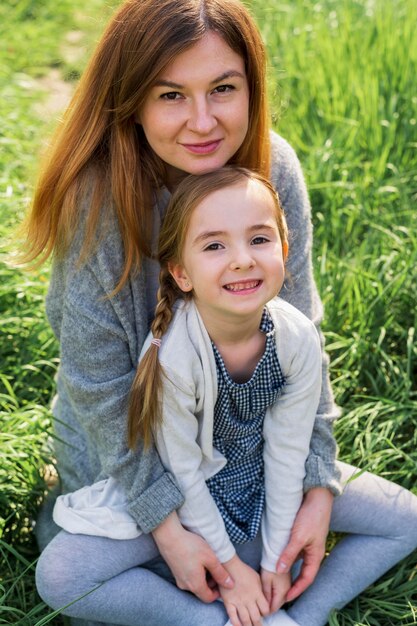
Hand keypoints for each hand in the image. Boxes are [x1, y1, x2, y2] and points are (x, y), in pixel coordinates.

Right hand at [152, 512, 233, 601]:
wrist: (169, 536)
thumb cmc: (191, 546)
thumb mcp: (210, 558)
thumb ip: (221, 573)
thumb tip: (230, 585)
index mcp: (195, 585)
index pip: (208, 598)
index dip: (217, 592)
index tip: (222, 580)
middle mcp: (185, 585)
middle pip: (201, 591)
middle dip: (211, 583)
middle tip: (216, 569)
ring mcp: (178, 578)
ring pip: (194, 583)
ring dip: (203, 577)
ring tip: (207, 562)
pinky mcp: (175, 571)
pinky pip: (188, 577)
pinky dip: (195, 572)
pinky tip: (197, 559)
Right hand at [220, 555, 268, 625]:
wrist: (229, 566)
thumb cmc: (243, 570)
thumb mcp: (257, 577)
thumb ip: (261, 589)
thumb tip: (264, 598)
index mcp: (257, 593)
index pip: (265, 610)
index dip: (265, 614)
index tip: (264, 614)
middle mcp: (249, 600)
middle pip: (256, 618)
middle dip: (258, 624)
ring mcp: (238, 602)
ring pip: (246, 620)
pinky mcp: (229, 602)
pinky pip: (233, 617)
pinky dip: (236, 624)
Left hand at [260, 568, 290, 613]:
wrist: (277, 555)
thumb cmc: (269, 566)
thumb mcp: (265, 581)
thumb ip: (266, 596)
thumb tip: (265, 608)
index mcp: (282, 592)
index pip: (274, 608)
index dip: (265, 611)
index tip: (257, 608)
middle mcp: (288, 591)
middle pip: (278, 605)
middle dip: (269, 606)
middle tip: (259, 601)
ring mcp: (288, 586)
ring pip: (279, 600)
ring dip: (272, 600)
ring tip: (262, 595)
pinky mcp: (287, 582)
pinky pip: (281, 593)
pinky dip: (274, 594)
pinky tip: (268, 589)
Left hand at [276, 487, 332, 601]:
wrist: (317, 496)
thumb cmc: (311, 516)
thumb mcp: (299, 536)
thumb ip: (289, 553)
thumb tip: (279, 570)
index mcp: (316, 555)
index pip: (306, 579)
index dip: (297, 590)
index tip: (285, 598)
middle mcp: (312, 552)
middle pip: (302, 572)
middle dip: (292, 583)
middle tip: (279, 591)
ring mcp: (307, 543)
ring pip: (296, 561)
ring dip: (287, 569)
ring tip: (275, 576)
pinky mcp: (302, 535)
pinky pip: (294, 550)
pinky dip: (286, 555)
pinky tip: (276, 555)